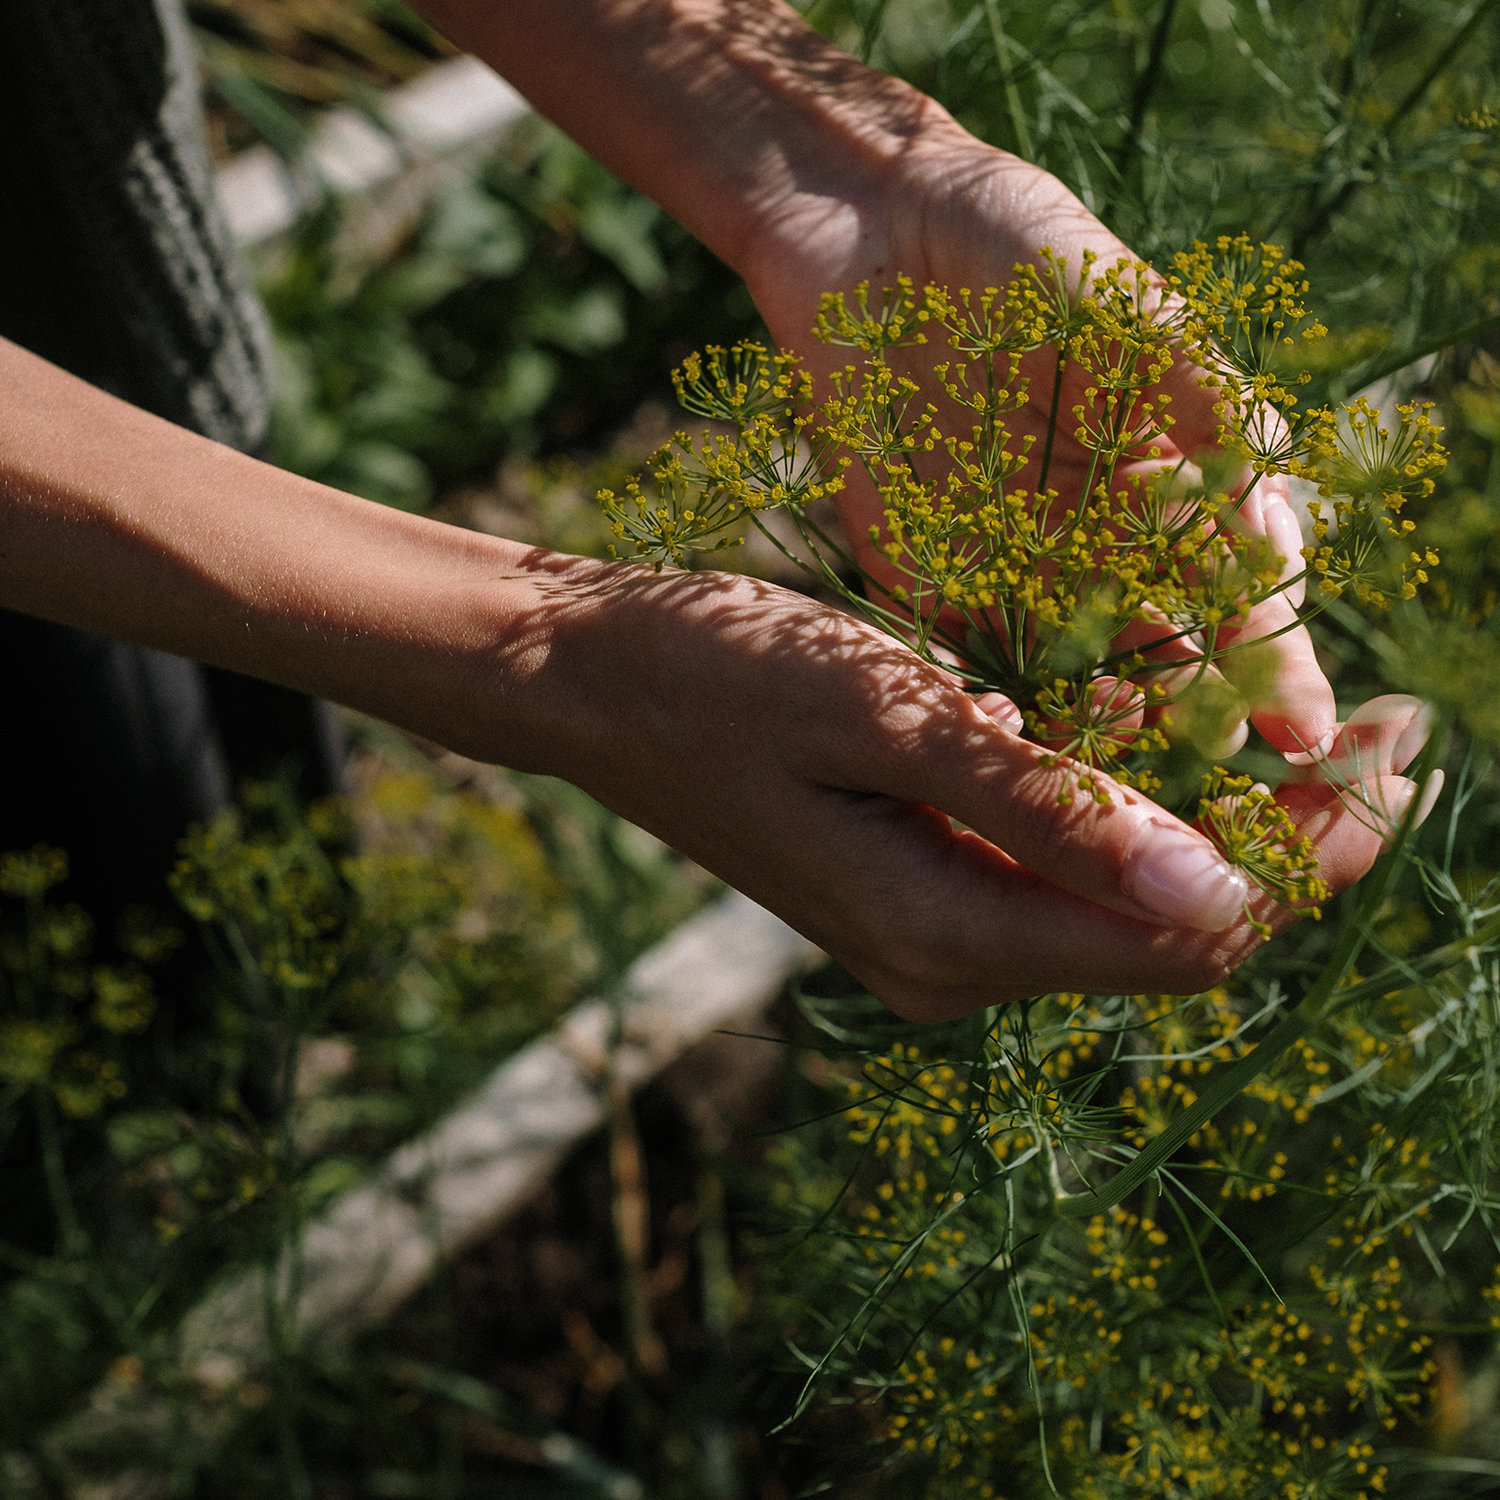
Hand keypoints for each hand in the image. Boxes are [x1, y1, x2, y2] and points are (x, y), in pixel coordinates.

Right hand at [502, 554, 1416, 1021]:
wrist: (590, 682)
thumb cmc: (720, 677)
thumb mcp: (889, 720)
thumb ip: (1048, 811)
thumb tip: (1220, 890)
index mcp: (951, 932)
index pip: (1192, 932)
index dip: (1316, 854)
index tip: (1408, 752)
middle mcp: (954, 960)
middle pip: (1176, 930)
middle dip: (1295, 838)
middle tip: (1395, 728)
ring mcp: (934, 930)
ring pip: (1128, 899)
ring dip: (1222, 819)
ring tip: (1306, 725)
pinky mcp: (919, 884)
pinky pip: (1063, 868)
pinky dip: (1134, 808)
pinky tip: (1166, 729)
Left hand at [739, 123, 1334, 756]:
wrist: (871, 233)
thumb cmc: (1019, 247)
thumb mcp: (1126, 301)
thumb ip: (1199, 392)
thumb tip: (1273, 494)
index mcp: (1168, 481)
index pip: (1238, 588)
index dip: (1275, 660)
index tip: (1305, 729)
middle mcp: (1096, 539)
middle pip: (1160, 653)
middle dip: (1193, 719)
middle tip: (1215, 769)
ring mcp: (1009, 564)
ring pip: (1066, 676)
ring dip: (1095, 725)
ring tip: (1121, 760)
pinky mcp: (919, 573)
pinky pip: (956, 656)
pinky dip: (985, 705)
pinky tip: (1014, 741)